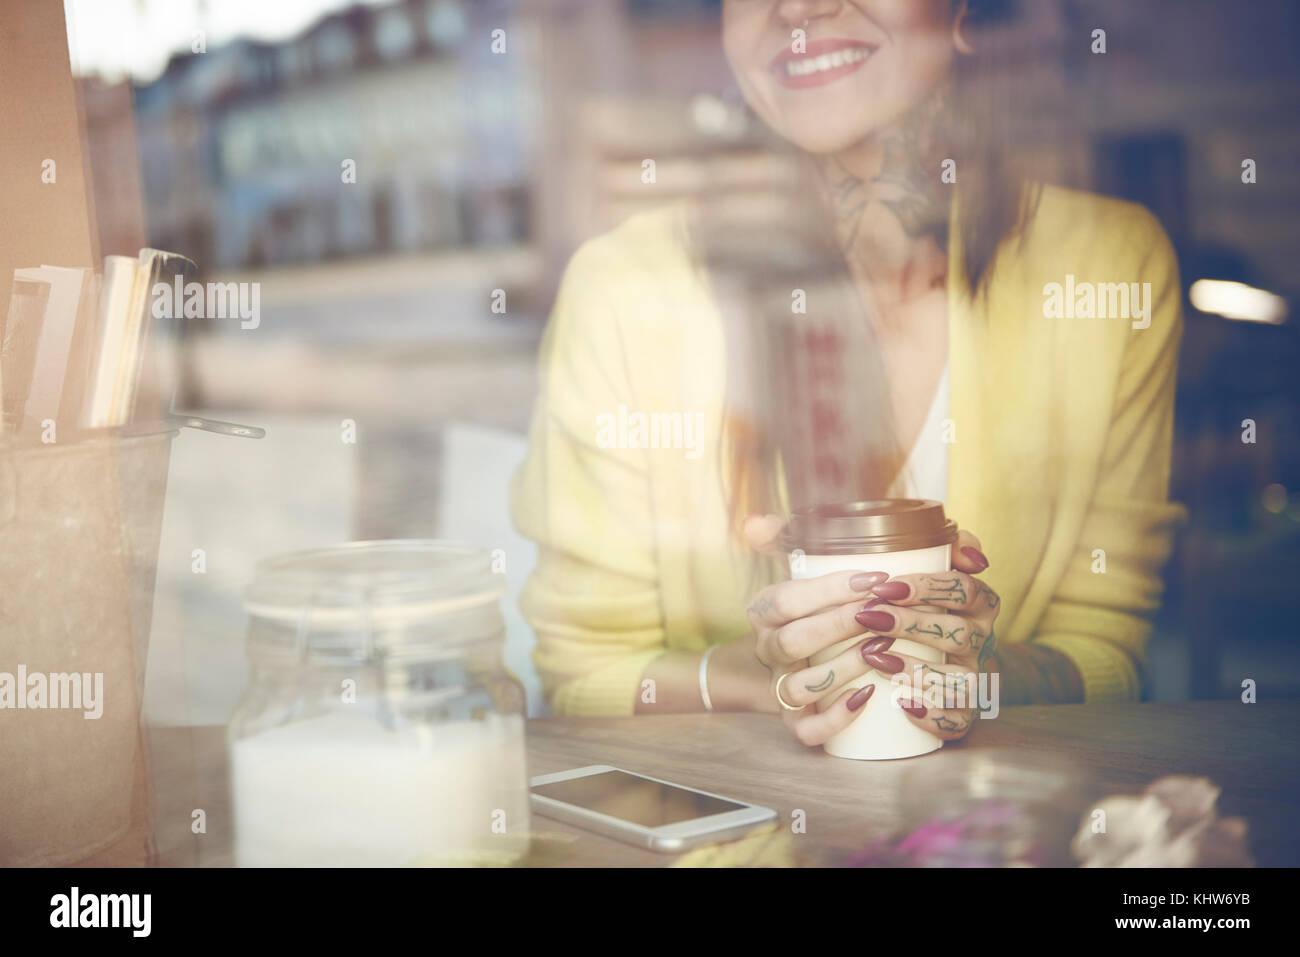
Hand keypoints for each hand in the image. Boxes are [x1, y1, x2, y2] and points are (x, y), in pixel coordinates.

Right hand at [742, 515, 894, 745]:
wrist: (795, 661)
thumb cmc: (811, 608)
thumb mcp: (796, 570)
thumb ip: (783, 538)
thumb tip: (756, 524)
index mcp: (764, 613)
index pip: (786, 599)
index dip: (829, 589)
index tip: (876, 579)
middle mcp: (768, 651)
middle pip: (793, 642)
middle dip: (840, 626)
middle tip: (883, 613)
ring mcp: (779, 689)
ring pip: (798, 687)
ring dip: (841, 669)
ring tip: (881, 652)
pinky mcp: (795, 721)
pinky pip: (805, 730)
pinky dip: (834, 718)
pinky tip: (866, 697)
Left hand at [851, 529, 999, 741]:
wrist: (944, 662)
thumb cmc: (930, 608)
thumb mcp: (937, 572)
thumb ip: (949, 546)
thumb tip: (967, 551)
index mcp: (979, 605)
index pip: (963, 590)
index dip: (926, 587)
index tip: (885, 585)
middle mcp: (982, 642)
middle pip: (957, 633)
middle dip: (912, 624)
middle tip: (869, 617)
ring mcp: (973, 679)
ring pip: (958, 680)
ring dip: (918, 670)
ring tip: (878, 659)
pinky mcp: (963, 713)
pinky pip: (957, 720)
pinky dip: (932, 715)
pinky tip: (903, 704)